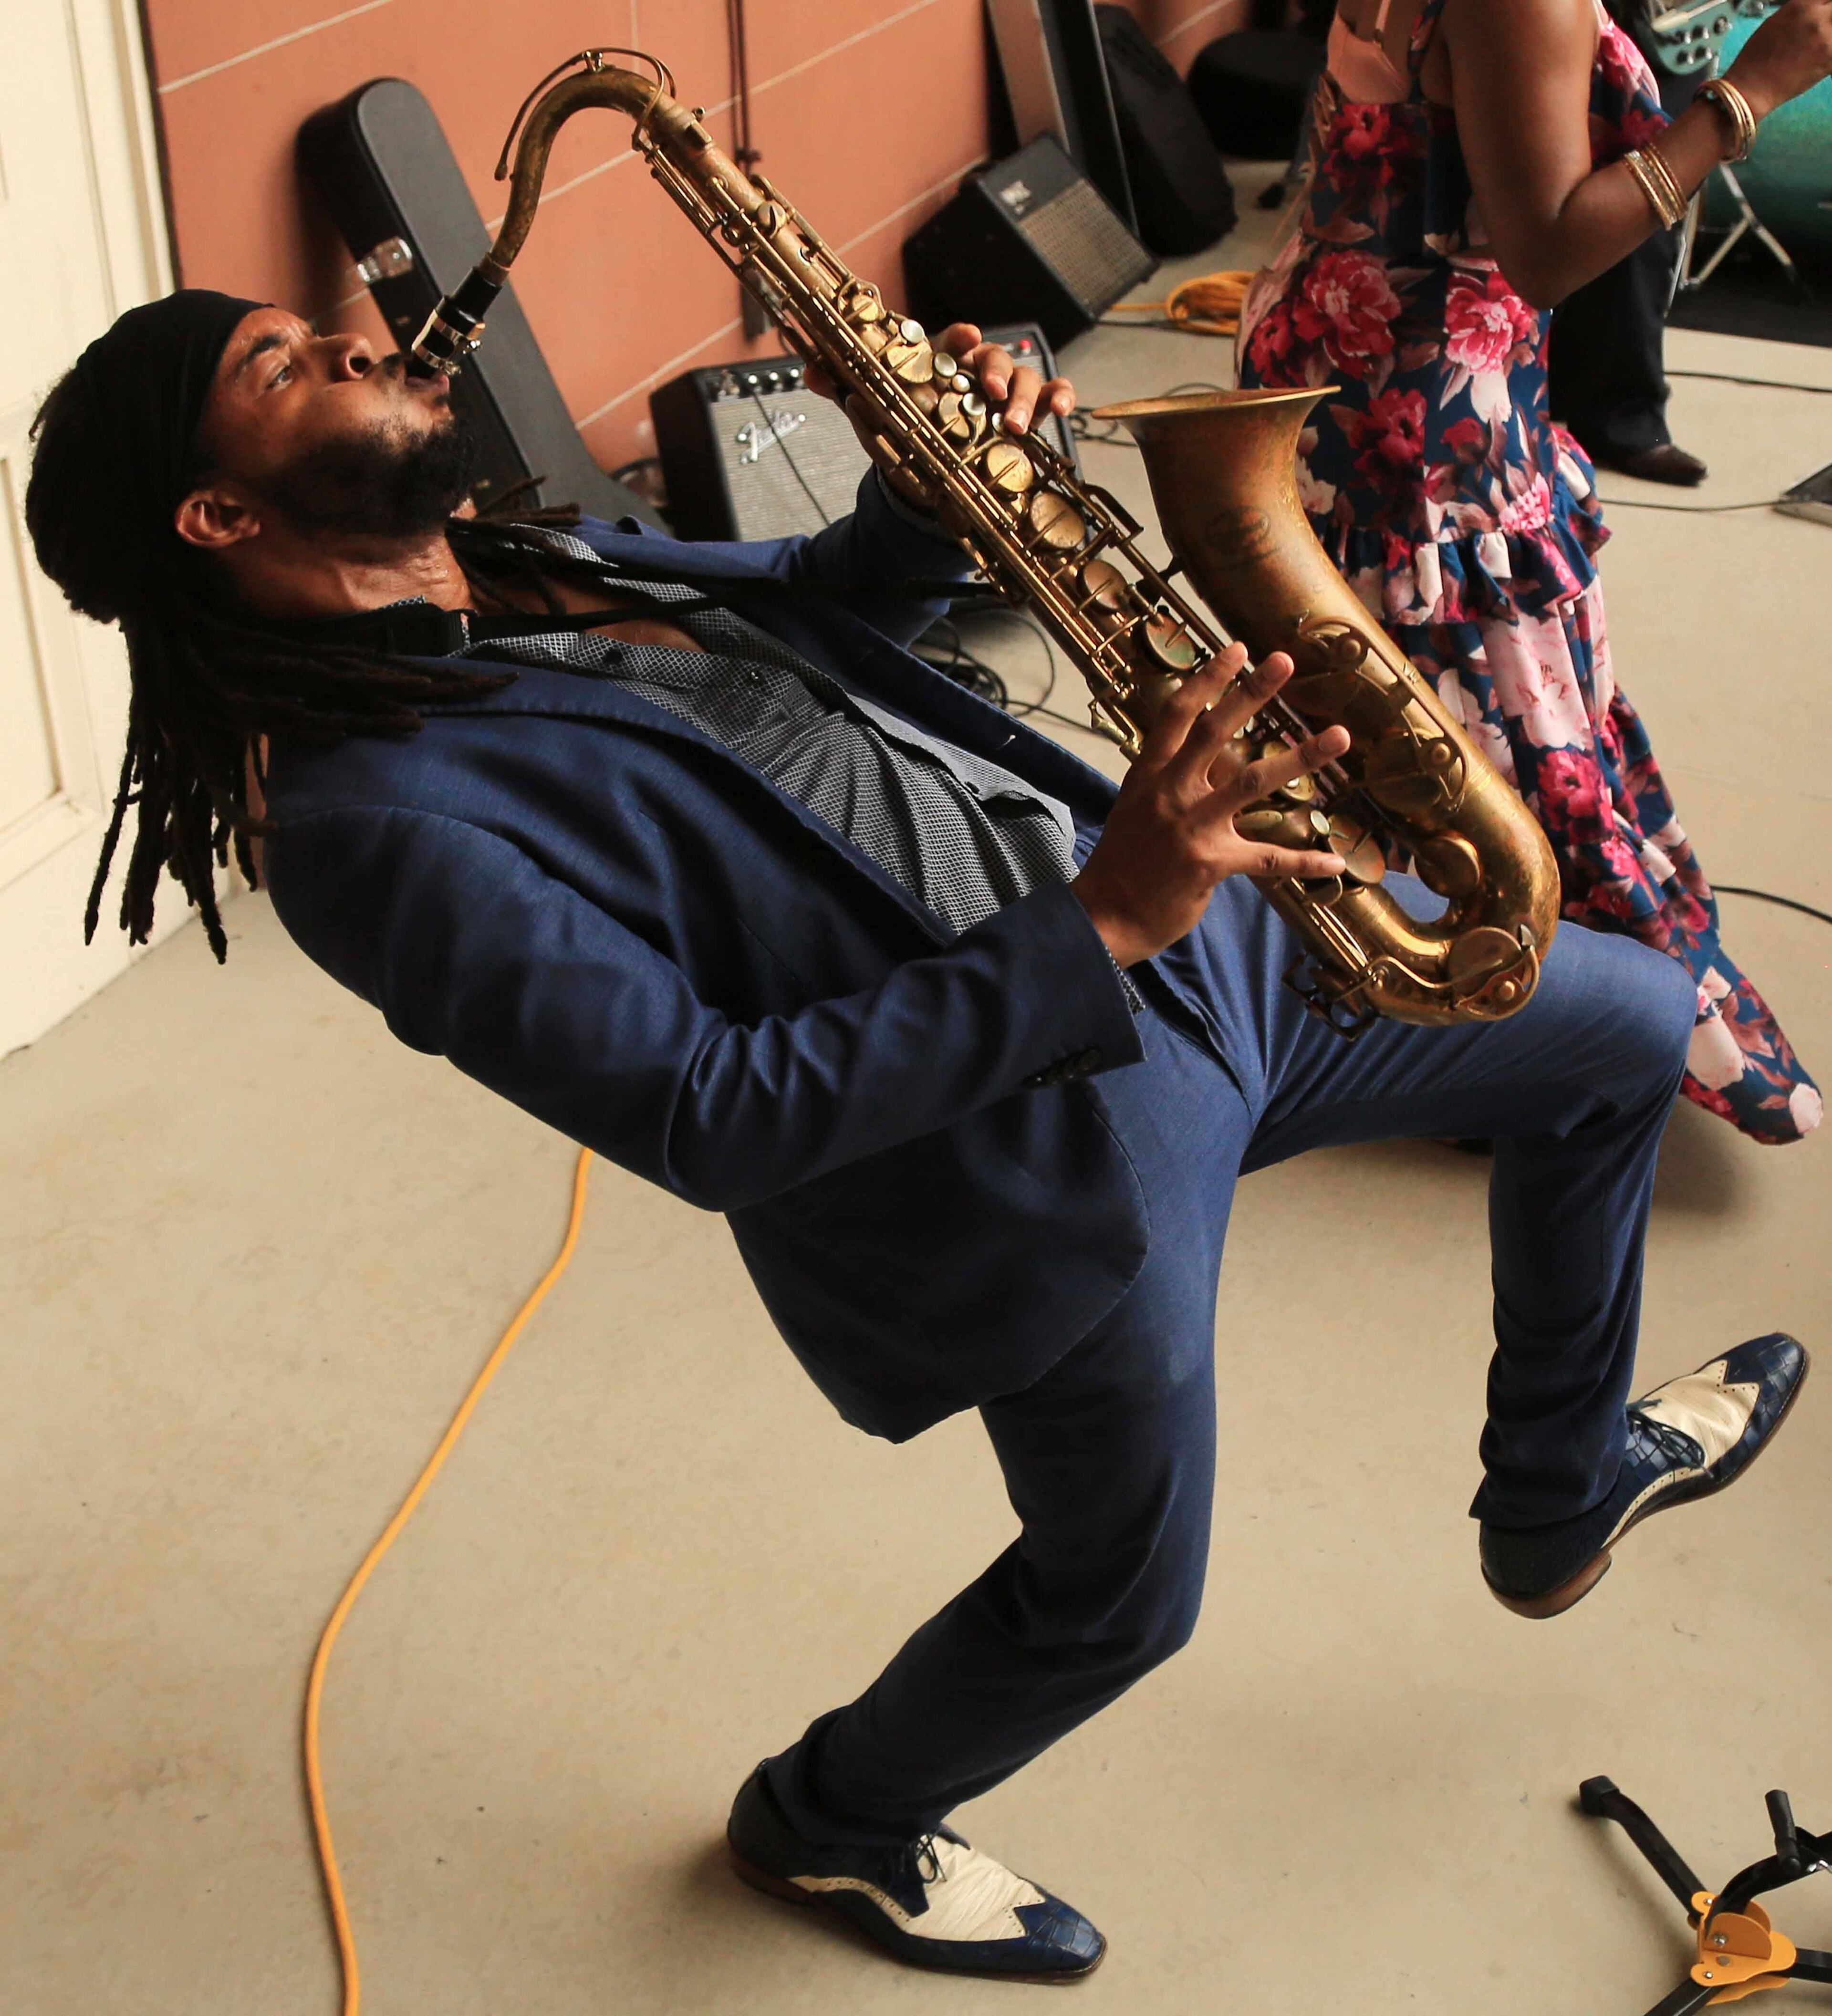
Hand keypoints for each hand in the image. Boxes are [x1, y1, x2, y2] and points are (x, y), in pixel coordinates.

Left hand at [806, 320, 1077, 511]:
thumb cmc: (907, 431)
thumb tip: (809, 371)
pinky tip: (1062, 410)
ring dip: (1023, 396)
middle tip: (990, 391)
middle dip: (995, 368)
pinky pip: (1050, 397)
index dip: (960, 338)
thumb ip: (843, 389)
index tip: (965, 335)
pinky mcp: (1027, 415)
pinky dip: (1060, 397)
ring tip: (1012, 424)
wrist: (929, 474)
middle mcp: (975, 374)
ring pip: (1023, 377)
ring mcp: (1004, 394)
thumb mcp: (874, 413)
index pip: (952, 342)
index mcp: (942, 364)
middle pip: (992, 356)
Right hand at [1071, 647, 1351, 968]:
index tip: (1239, 649)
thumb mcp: (1136, 812)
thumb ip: (1169, 787)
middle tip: (1284, 661)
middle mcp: (1169, 793)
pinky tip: (1334, 864)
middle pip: (1213, 732)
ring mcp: (1191, 827)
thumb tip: (1204, 772)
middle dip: (1250, 694)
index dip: (1208, 679)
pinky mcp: (1210, 863)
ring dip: (1300, 757)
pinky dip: (1303, 862)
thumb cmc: (1122, 866)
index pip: (1177, 716)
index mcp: (1149, 776)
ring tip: (1339, 735)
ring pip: (1252, 782)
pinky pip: (1267, 859)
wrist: (1104, 918)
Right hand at [1726, 0, 1831, 120]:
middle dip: (1829, 19)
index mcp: (1802, 5)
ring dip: (1830, 35)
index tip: (1824, 13)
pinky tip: (1820, 59)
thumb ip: (1801, 11)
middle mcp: (1817, 17)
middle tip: (1823, 30)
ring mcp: (1826, 38)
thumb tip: (1815, 10)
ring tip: (1820, 45)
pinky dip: (1830, 55)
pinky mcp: (1830, 59)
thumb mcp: (1776, 21)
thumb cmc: (1757, 57)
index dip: (1826, 6)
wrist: (1751, 88)